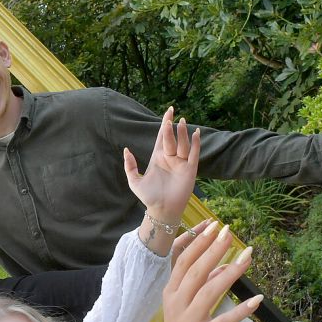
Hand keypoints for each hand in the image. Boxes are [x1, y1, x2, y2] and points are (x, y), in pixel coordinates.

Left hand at [124, 107, 199, 223]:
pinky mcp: (190, 170)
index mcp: (157, 158)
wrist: (161, 210)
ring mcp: (181, 163)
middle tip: (171, 117)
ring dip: (183, 133)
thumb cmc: (148, 197)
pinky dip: (195, 144)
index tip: (169, 111)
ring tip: (182, 122)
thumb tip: (126, 149)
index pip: (162, 137)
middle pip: (171, 139)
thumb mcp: (134, 181)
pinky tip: (196, 133)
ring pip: (183, 144)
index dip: (165, 124)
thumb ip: (130, 165)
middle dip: (171, 128)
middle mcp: (170, 158)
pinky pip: (194, 154)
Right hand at [156, 222, 262, 321]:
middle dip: (214, 250)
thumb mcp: (185, 304)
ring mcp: (190, 320)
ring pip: (210, 291)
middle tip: (230, 231)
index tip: (215, 226)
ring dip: (230, 272)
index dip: (199, 243)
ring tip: (247, 256)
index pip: (184, 261)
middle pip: (196, 272)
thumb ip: (202, 284)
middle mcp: (178, 302)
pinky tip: (257, 300)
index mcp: (172, 291)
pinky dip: (241, 310)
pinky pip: (224, 321)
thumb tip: (224, 267)